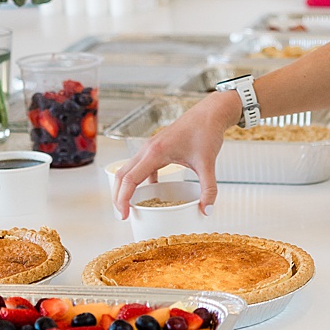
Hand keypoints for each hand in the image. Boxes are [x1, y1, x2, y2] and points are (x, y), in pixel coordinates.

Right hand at [110, 88, 235, 216]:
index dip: (123, 199)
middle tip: (124, 215)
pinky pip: (141, 166)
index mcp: (154, 153)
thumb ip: (209, 189)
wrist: (210, 113)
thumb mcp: (208, 164)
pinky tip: (151, 191)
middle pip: (121, 175)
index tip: (124, 216)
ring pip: (128, 170)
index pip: (129, 180)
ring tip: (131, 206)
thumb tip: (207, 211)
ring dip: (125, 187)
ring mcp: (149, 148)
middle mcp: (147, 149)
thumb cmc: (207, 133)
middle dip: (118, 196)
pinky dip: (140, 180)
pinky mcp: (156, 148)